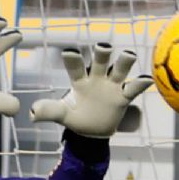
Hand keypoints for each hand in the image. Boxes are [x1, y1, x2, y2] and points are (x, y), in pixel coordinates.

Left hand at [31, 44, 152, 137]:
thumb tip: (32, 113)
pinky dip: (140, 83)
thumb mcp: (62, 115)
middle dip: (102, 53)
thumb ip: (49, 111)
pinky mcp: (123, 97)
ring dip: (124, 63)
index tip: (69, 52)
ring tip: (129, 57)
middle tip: (102, 48)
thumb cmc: (76, 117)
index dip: (73, 59)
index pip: (75, 67)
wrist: (92, 131)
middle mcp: (97, 78)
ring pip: (120, 69)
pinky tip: (147, 79)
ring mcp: (112, 85)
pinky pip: (134, 88)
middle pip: (100, 60)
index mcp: (79, 80)